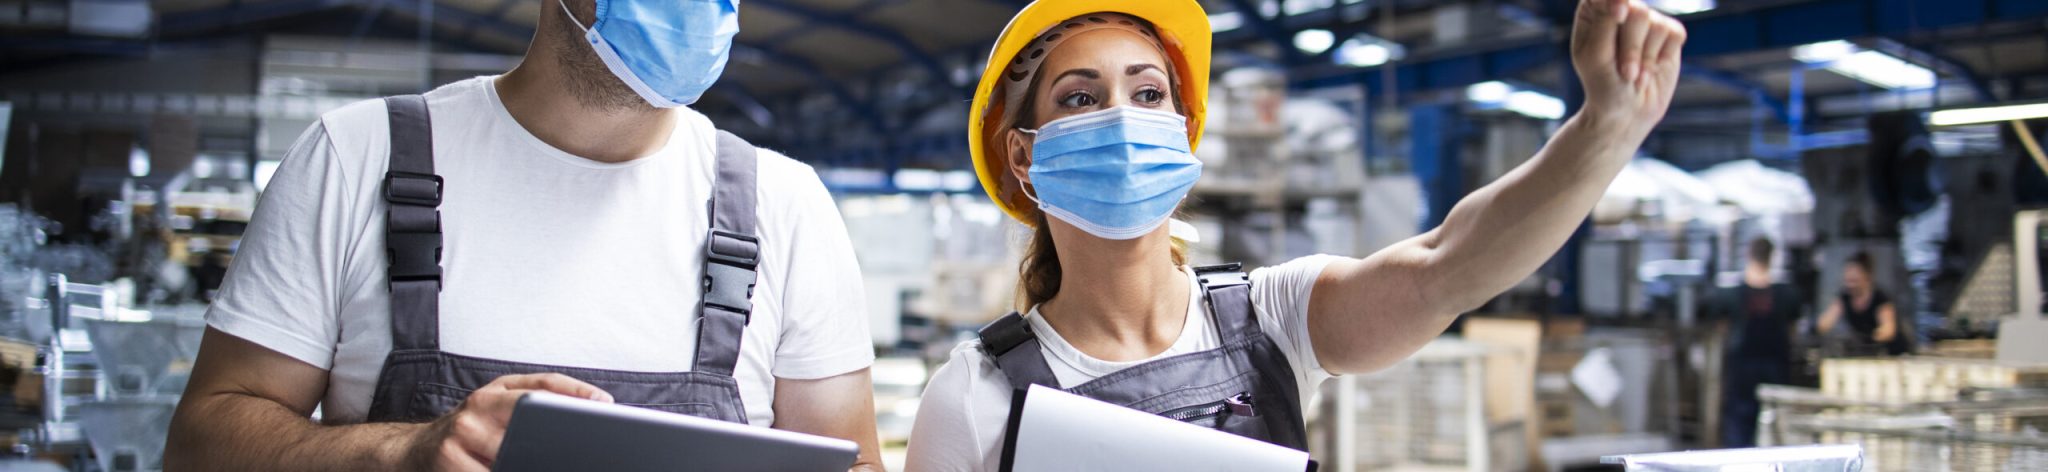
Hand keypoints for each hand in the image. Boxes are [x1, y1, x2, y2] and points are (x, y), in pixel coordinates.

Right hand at [406, 373, 613, 470]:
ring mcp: (461, 432)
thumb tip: (584, 413)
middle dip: (557, 437)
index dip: (576, 391)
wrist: (414, 450)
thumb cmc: (468, 431)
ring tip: (549, 461)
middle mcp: (478, 406)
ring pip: (512, 454)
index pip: (543, 384)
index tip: (604, 402)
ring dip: (528, 462)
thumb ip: (532, 405)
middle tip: (583, 447)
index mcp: (495, 392)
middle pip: (531, 419)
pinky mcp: (447, 459)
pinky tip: (513, 470)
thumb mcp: (496, 409)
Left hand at [1571, 0, 1685, 135]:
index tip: (1618, 15)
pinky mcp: (1668, 33)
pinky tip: (1650, 69)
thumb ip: (1605, 24)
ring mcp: (1646, 21)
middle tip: (1626, 73)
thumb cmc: (1603, 85)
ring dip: (1645, 58)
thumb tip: (1622, 2)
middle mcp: (1620, 11)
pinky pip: (1674, 34)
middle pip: (1636, 10)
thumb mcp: (1596, 57)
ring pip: (1655, 24)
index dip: (1615, 1)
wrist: (1627, 112)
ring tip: (1634, 76)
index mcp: (1593, 14)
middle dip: (1632, 46)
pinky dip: (1662, 57)